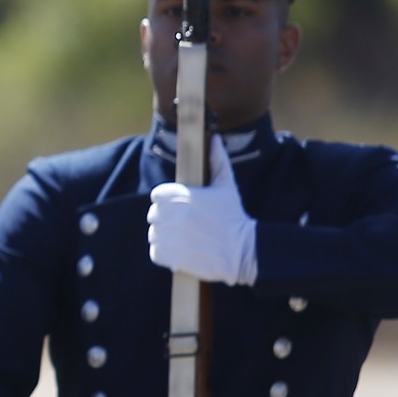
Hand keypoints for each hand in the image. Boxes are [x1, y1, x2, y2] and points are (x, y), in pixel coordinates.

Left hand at [147, 133, 257, 285]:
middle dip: (163, 220)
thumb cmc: (234, 217)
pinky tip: (176, 252)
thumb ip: (218, 160)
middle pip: (153, 215)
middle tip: (179, 225)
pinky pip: (155, 253)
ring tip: (178, 240)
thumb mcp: (227, 185)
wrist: (244, 250)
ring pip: (153, 234)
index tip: (176, 208)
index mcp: (185, 195)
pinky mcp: (174, 257)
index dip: (165, 201)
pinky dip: (162, 254)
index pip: (157, 195)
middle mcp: (177, 215)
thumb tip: (215, 139)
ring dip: (163, 237)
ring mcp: (175, 237)